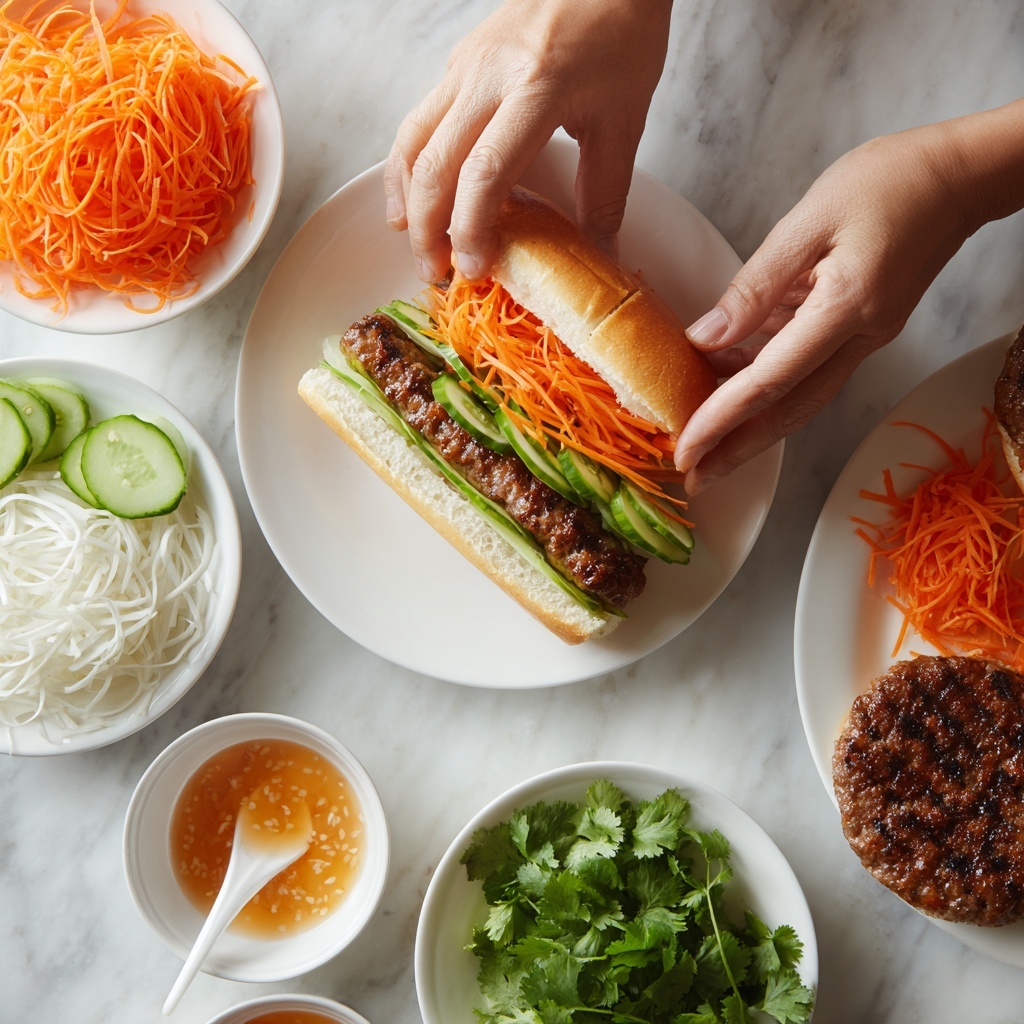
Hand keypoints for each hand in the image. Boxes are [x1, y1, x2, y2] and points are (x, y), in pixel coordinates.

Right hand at [384, 0, 672, 282]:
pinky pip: (418, 119)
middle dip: (427, 227)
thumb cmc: (622, 35)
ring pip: (413, 139)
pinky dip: (407, 165)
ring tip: (412, 242)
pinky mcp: (457, 61)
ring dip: (405, 198)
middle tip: (435, 272)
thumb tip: (599, 254)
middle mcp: (488, 74)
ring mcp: (465, 65)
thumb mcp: (624, 119)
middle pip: (435, 162)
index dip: (470, 228)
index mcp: (536, 88)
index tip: (473, 268)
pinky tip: (410, 196)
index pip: (485, 171)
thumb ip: (606, 192)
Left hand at [674, 105, 1023, 493]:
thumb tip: (706, 337)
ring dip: (751, 424)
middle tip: (694, 477)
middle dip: (737, 450)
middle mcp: (860, 338)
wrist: (960, 176)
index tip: (685, 448)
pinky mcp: (863, 327)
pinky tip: (731, 376)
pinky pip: (810, 367)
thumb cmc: (889, 181)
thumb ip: (755, 286)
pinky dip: (769, 380)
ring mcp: (865, 338)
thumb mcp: (809, 219)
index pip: (769, 382)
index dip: (721, 418)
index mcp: (844, 310)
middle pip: (789, 412)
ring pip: (800, 396)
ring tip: (704, 441)